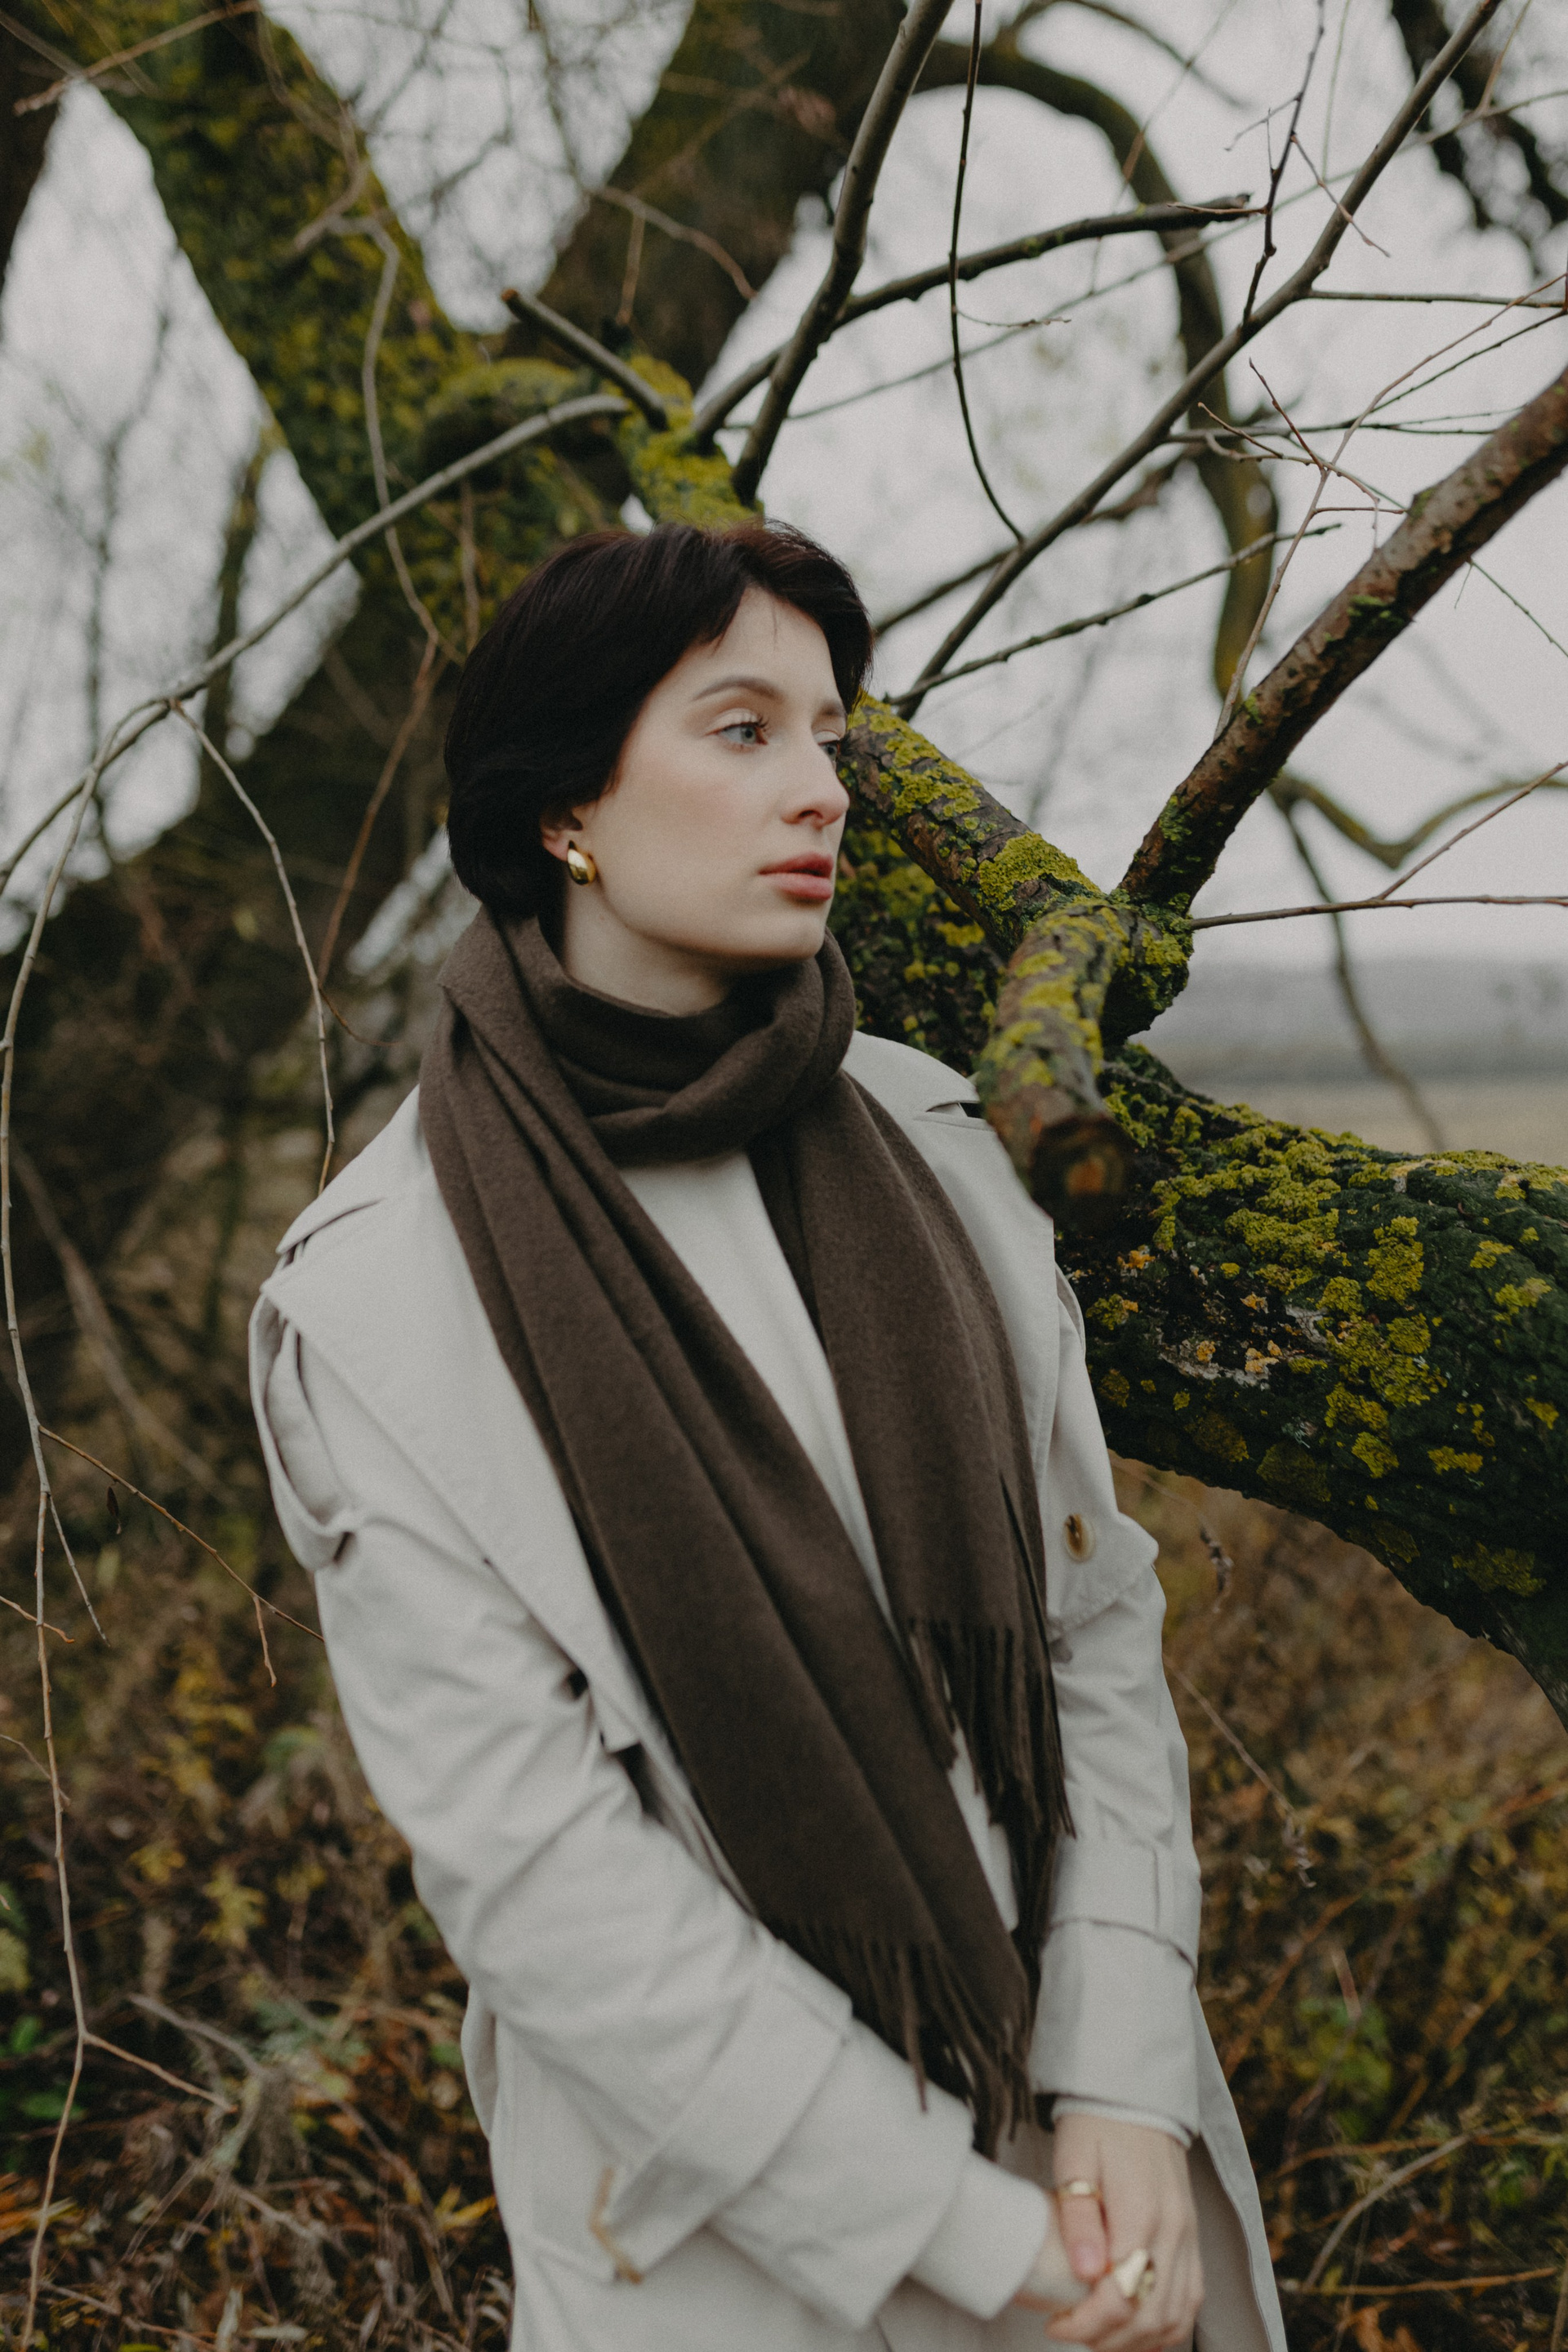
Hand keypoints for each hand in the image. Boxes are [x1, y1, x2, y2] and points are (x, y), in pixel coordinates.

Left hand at [1012, 2113, 1201, 2349]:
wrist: (1136, 2095)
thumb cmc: (1097, 2125)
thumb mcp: (1074, 2160)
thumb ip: (1079, 2217)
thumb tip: (1087, 2273)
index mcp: (1141, 2210)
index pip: (1121, 2294)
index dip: (1086, 2322)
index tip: (1055, 2322)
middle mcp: (1174, 2229)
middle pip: (1151, 2315)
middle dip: (1108, 2339)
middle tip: (1070, 2330)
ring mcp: (1189, 2235)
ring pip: (1178, 2315)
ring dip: (1138, 2339)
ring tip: (1099, 2335)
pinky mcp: (1193, 2237)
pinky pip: (1193, 2298)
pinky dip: (1169, 2326)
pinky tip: (1139, 2330)